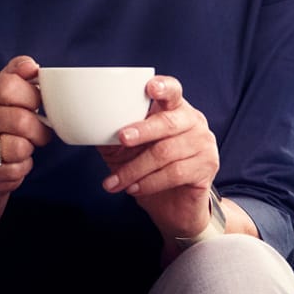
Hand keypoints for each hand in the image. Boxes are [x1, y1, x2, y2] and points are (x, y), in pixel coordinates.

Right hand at [0, 55, 50, 193]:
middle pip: (20, 120)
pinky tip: (13, 160)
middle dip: (39, 128)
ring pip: (20, 147)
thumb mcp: (3, 87)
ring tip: (24, 144)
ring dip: (30, 148)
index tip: (35, 103)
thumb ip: (18, 72)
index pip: (10, 86)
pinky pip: (15, 169)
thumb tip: (31, 67)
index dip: (32, 96)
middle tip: (39, 130)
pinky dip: (22, 166)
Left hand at [99, 75, 218, 237]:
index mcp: (174, 108)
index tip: (150, 87)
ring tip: (116, 181)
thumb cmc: (149, 168)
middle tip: (122, 138)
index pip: (173, 91)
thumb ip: (113, 134)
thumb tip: (86, 123)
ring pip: (166, 153)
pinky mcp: (206, 168)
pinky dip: (150, 182)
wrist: (172, 206)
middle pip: (168, 122)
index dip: (163, 87)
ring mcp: (203, 144)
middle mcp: (193, 122)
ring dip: (135, 169)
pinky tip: (134, 188)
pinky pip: (175, 173)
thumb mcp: (125, 150)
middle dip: (142, 130)